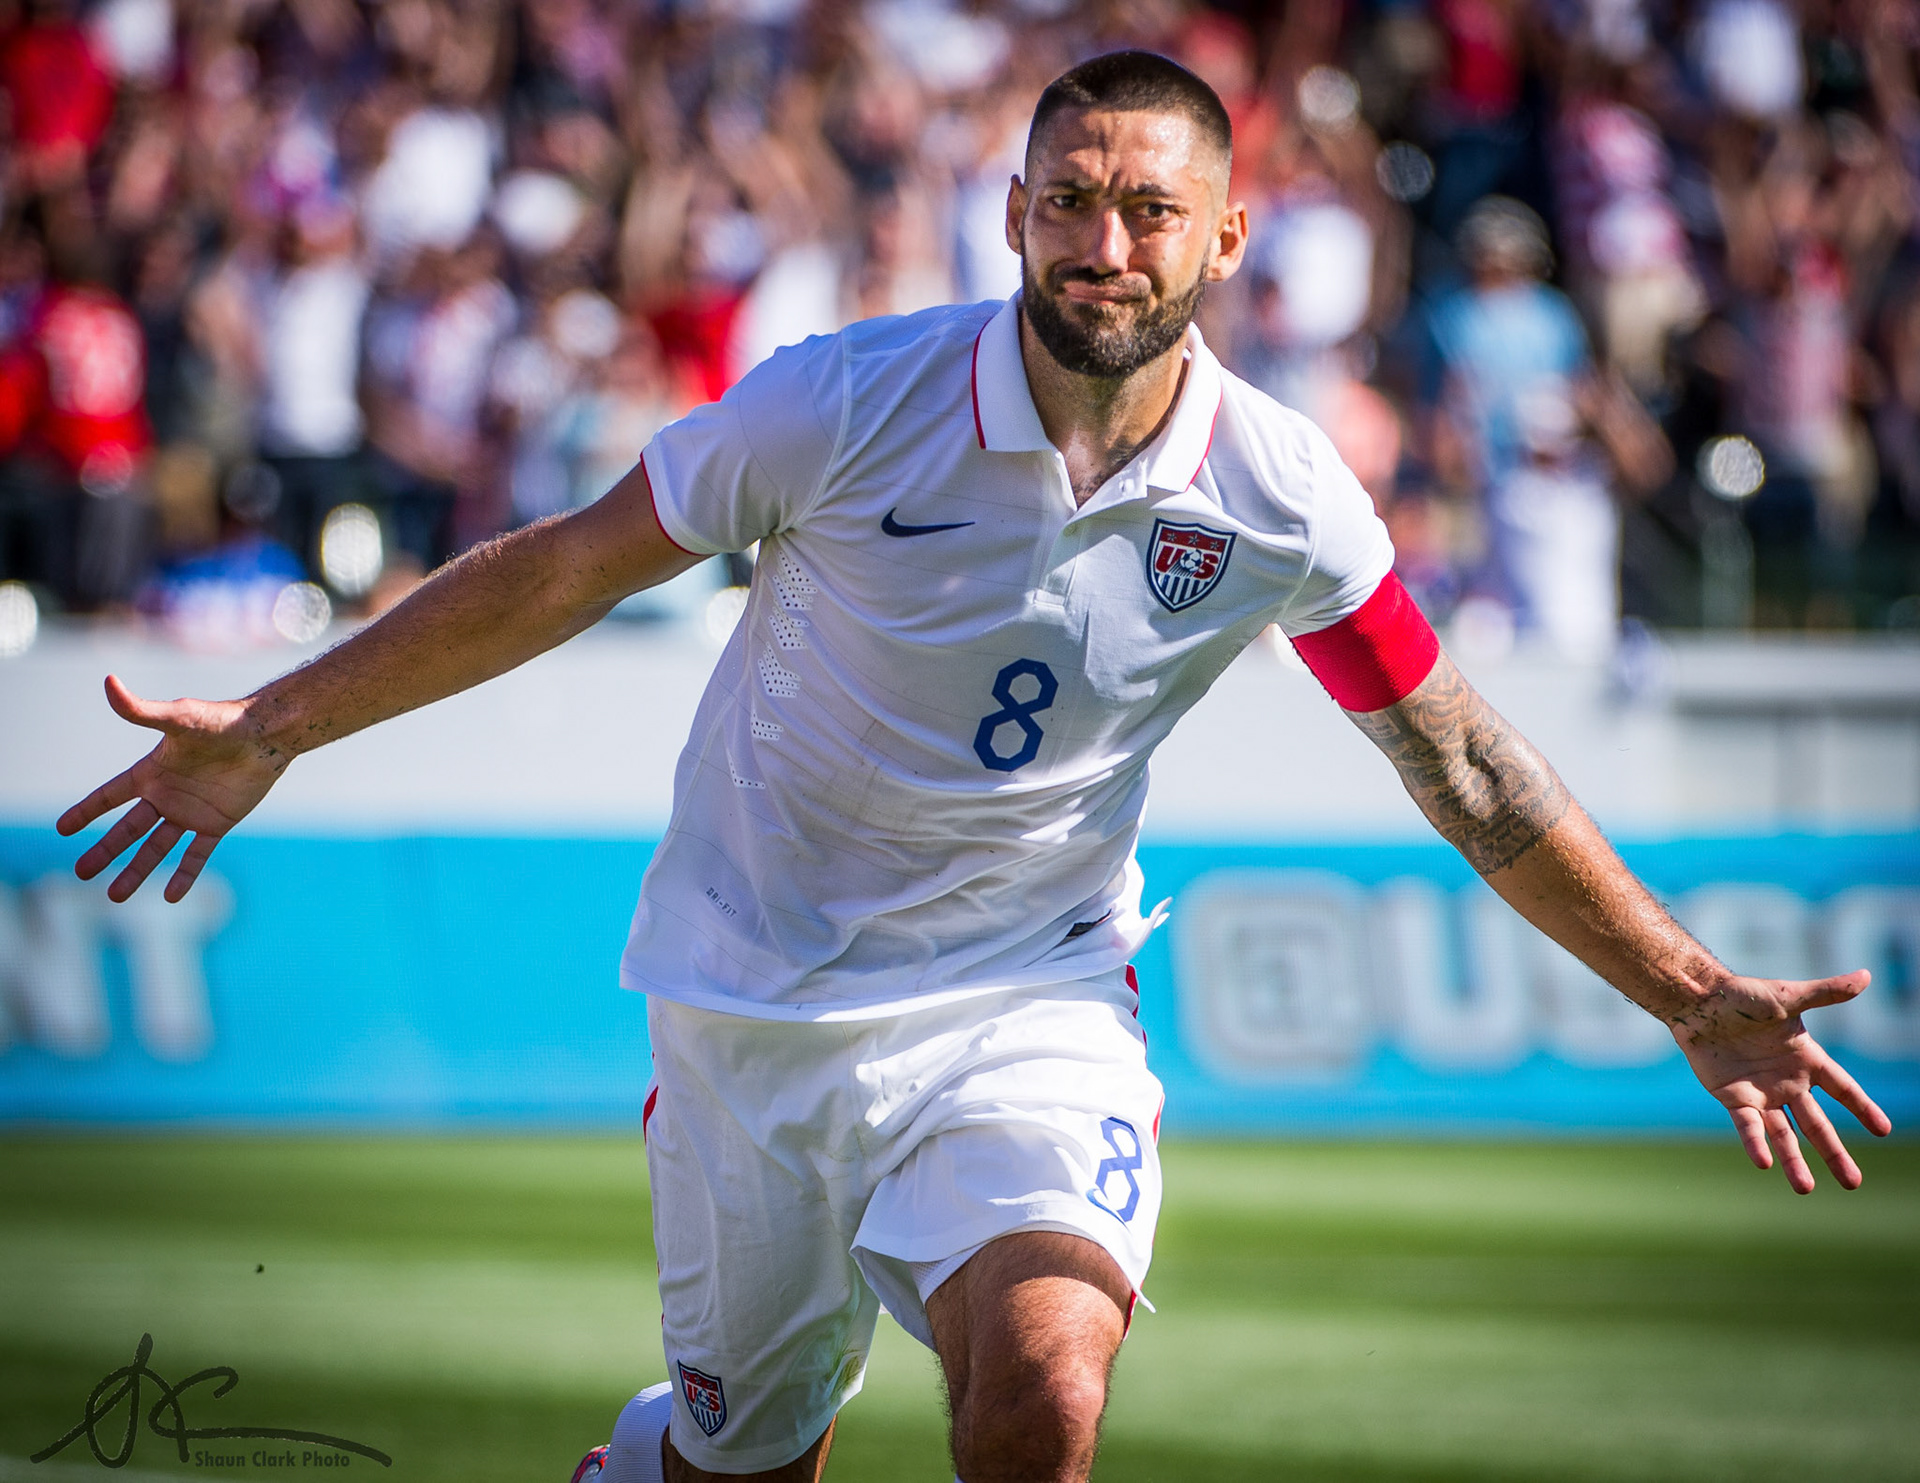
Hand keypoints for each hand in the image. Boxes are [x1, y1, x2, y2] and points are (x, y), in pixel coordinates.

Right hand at [56, 675, 288, 902]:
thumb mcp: (178, 717)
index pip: (110, 796)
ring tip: (115, 896)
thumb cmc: (222, 721)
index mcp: (152, 773)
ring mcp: (191, 811)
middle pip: (128, 829)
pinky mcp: (217, 823)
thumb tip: (109, 682)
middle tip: (80, 873)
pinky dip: (185, 874)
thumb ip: (142, 710)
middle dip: (105, 851)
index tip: (63, 829)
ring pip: (157, 848)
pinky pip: (197, 854)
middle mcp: (167, 795)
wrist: (267, 735)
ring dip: (136, 870)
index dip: (86, 811)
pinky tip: (170, 896)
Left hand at [1669, 971, 1891, 1192]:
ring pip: (1784, 1134)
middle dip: (1835, 1153)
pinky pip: (1748, 1126)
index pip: (1843, 1088)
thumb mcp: (1788, 996)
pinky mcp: (1733, 1098)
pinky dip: (1755, 1144)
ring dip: (1795, 1161)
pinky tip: (1765, 1164)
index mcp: (1807, 1059)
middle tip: (1853, 1183)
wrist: (1699, 1002)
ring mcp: (1762, 1093)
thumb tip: (1866, 976)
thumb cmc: (1743, 995)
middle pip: (1817, 1124)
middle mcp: (1788, 1082)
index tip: (1883, 1131)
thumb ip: (1826, 993)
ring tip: (1807, 1189)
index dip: (1862, 1108)